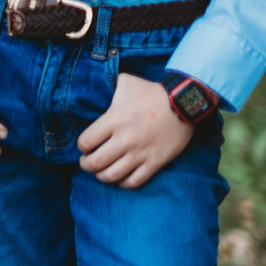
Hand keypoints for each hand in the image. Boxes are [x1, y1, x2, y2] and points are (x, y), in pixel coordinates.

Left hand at [77, 71, 195, 188]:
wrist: (183, 104)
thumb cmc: (151, 92)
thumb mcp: (125, 82)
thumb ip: (108, 86)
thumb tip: (95, 85)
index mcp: (113, 120)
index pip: (86, 142)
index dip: (81, 146)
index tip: (84, 146)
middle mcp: (125, 140)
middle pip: (96, 162)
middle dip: (86, 165)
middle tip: (86, 162)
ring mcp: (141, 153)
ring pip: (113, 175)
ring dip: (102, 176)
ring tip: (101, 172)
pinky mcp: (156, 162)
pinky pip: (135, 181)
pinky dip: (124, 183)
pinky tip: (120, 177)